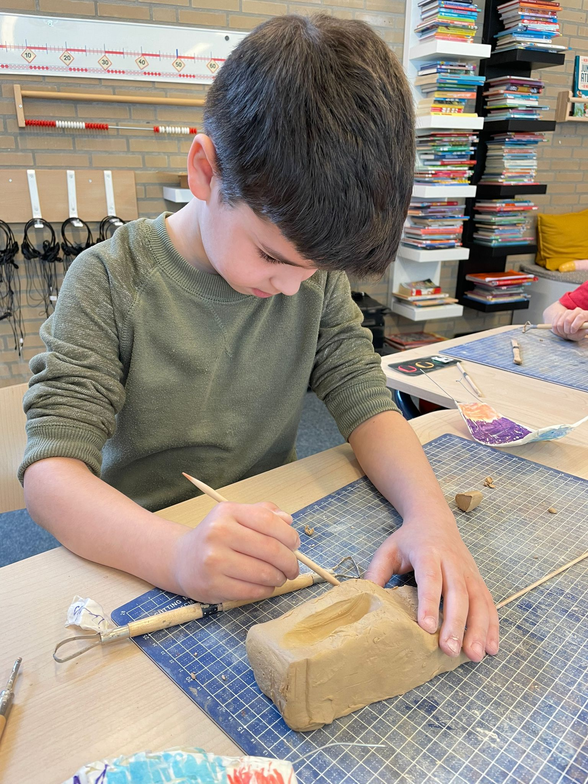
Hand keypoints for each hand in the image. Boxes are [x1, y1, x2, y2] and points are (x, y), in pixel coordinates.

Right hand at [172, 501, 299, 603]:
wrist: (182, 560)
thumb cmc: (216, 537)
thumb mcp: (236, 517)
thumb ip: (263, 513)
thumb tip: (288, 521)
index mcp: (227, 512)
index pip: (268, 521)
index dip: (289, 535)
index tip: (295, 545)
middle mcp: (218, 533)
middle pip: (270, 549)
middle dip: (289, 562)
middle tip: (293, 568)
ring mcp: (214, 560)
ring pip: (264, 573)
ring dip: (279, 578)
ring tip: (279, 577)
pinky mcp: (213, 585)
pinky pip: (252, 591)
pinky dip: (266, 590)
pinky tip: (264, 585)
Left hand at [365, 513, 498, 662]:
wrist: (434, 520)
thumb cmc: (408, 540)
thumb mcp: (388, 550)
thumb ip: (376, 573)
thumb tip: (363, 601)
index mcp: (427, 552)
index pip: (430, 578)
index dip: (429, 602)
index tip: (427, 627)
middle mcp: (452, 562)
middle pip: (457, 593)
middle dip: (455, 623)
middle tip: (450, 649)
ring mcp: (468, 571)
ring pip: (478, 600)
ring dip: (478, 629)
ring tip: (473, 655)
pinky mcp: (478, 580)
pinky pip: (489, 604)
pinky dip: (492, 626)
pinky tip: (491, 647)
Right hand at [549, 305, 587, 341]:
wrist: (569, 329)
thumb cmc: (577, 332)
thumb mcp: (581, 334)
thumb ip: (583, 332)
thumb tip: (587, 330)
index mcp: (585, 314)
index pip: (580, 317)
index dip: (575, 325)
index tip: (572, 331)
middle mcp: (577, 311)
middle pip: (568, 319)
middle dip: (566, 329)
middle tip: (568, 333)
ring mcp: (568, 311)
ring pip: (560, 322)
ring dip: (560, 330)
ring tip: (564, 333)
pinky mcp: (560, 313)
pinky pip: (554, 323)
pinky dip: (555, 329)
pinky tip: (559, 331)